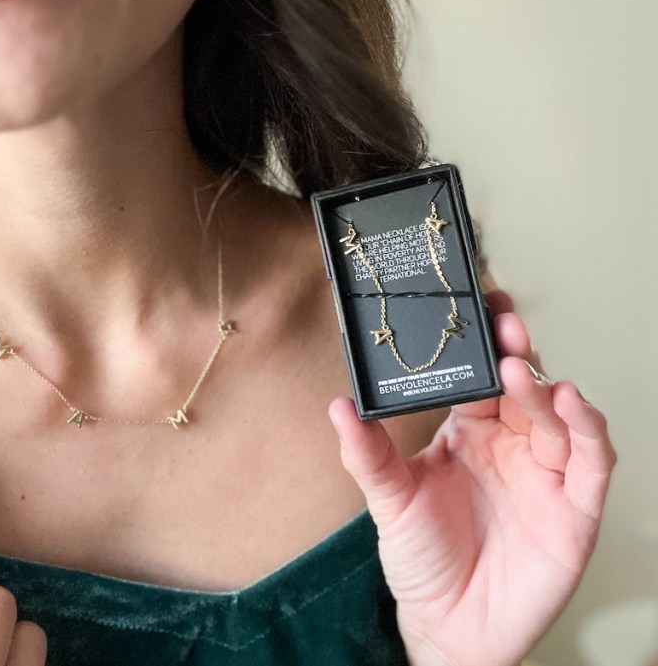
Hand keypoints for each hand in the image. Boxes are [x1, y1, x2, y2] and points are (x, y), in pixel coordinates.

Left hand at [328, 290, 616, 665]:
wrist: (451, 626)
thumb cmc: (422, 561)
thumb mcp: (388, 502)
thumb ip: (367, 455)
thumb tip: (338, 407)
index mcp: (467, 433)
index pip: (478, 376)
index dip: (479, 342)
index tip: (472, 304)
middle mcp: (510, 445)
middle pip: (521, 385)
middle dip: (514, 350)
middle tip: (501, 321)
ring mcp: (544, 473)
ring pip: (556, 415)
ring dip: (542, 386)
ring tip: (518, 367)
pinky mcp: (575, 508)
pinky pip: (591, 461)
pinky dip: (586, 430)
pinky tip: (569, 404)